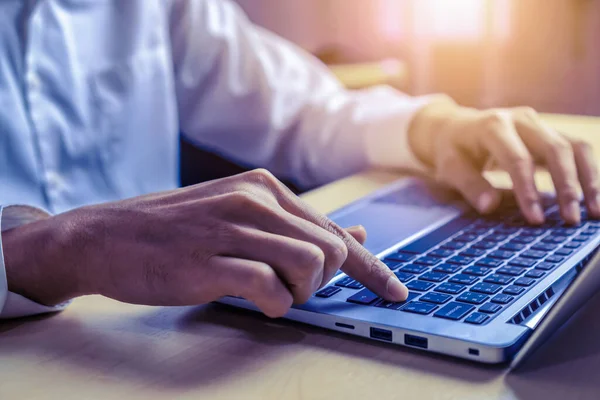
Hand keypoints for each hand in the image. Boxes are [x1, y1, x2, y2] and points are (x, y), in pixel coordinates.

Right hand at [3, 169, 406, 316]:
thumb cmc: (175, 231)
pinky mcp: (209, 262)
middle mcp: (253, 200)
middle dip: (323, 283)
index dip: (373, 268)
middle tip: (289, 288)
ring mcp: (231, 229)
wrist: (106, 236)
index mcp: (264, 188)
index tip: (396, 292)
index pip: (336, 231)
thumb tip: (354, 237)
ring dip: (299, 294)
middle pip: (331, 251)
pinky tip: (253, 300)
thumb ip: (296, 226)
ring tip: (270, 293)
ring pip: (310, 268)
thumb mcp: (239, 215)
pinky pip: (270, 290)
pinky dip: (272, 305)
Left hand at [408, 102, 599, 224]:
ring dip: (587, 180)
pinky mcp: (549, 132)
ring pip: (574, 147)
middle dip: (566, 186)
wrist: (456, 127)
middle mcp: (520, 119)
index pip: (518, 159)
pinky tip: (592, 199)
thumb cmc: (452, 150)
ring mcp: (538, 124)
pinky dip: (589, 174)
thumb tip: (490, 206)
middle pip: (555, 149)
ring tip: (593, 213)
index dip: (528, 191)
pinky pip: (578, 150)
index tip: (535, 219)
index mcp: (492, 126)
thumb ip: (469, 185)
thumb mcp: (449, 167)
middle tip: (570, 220)